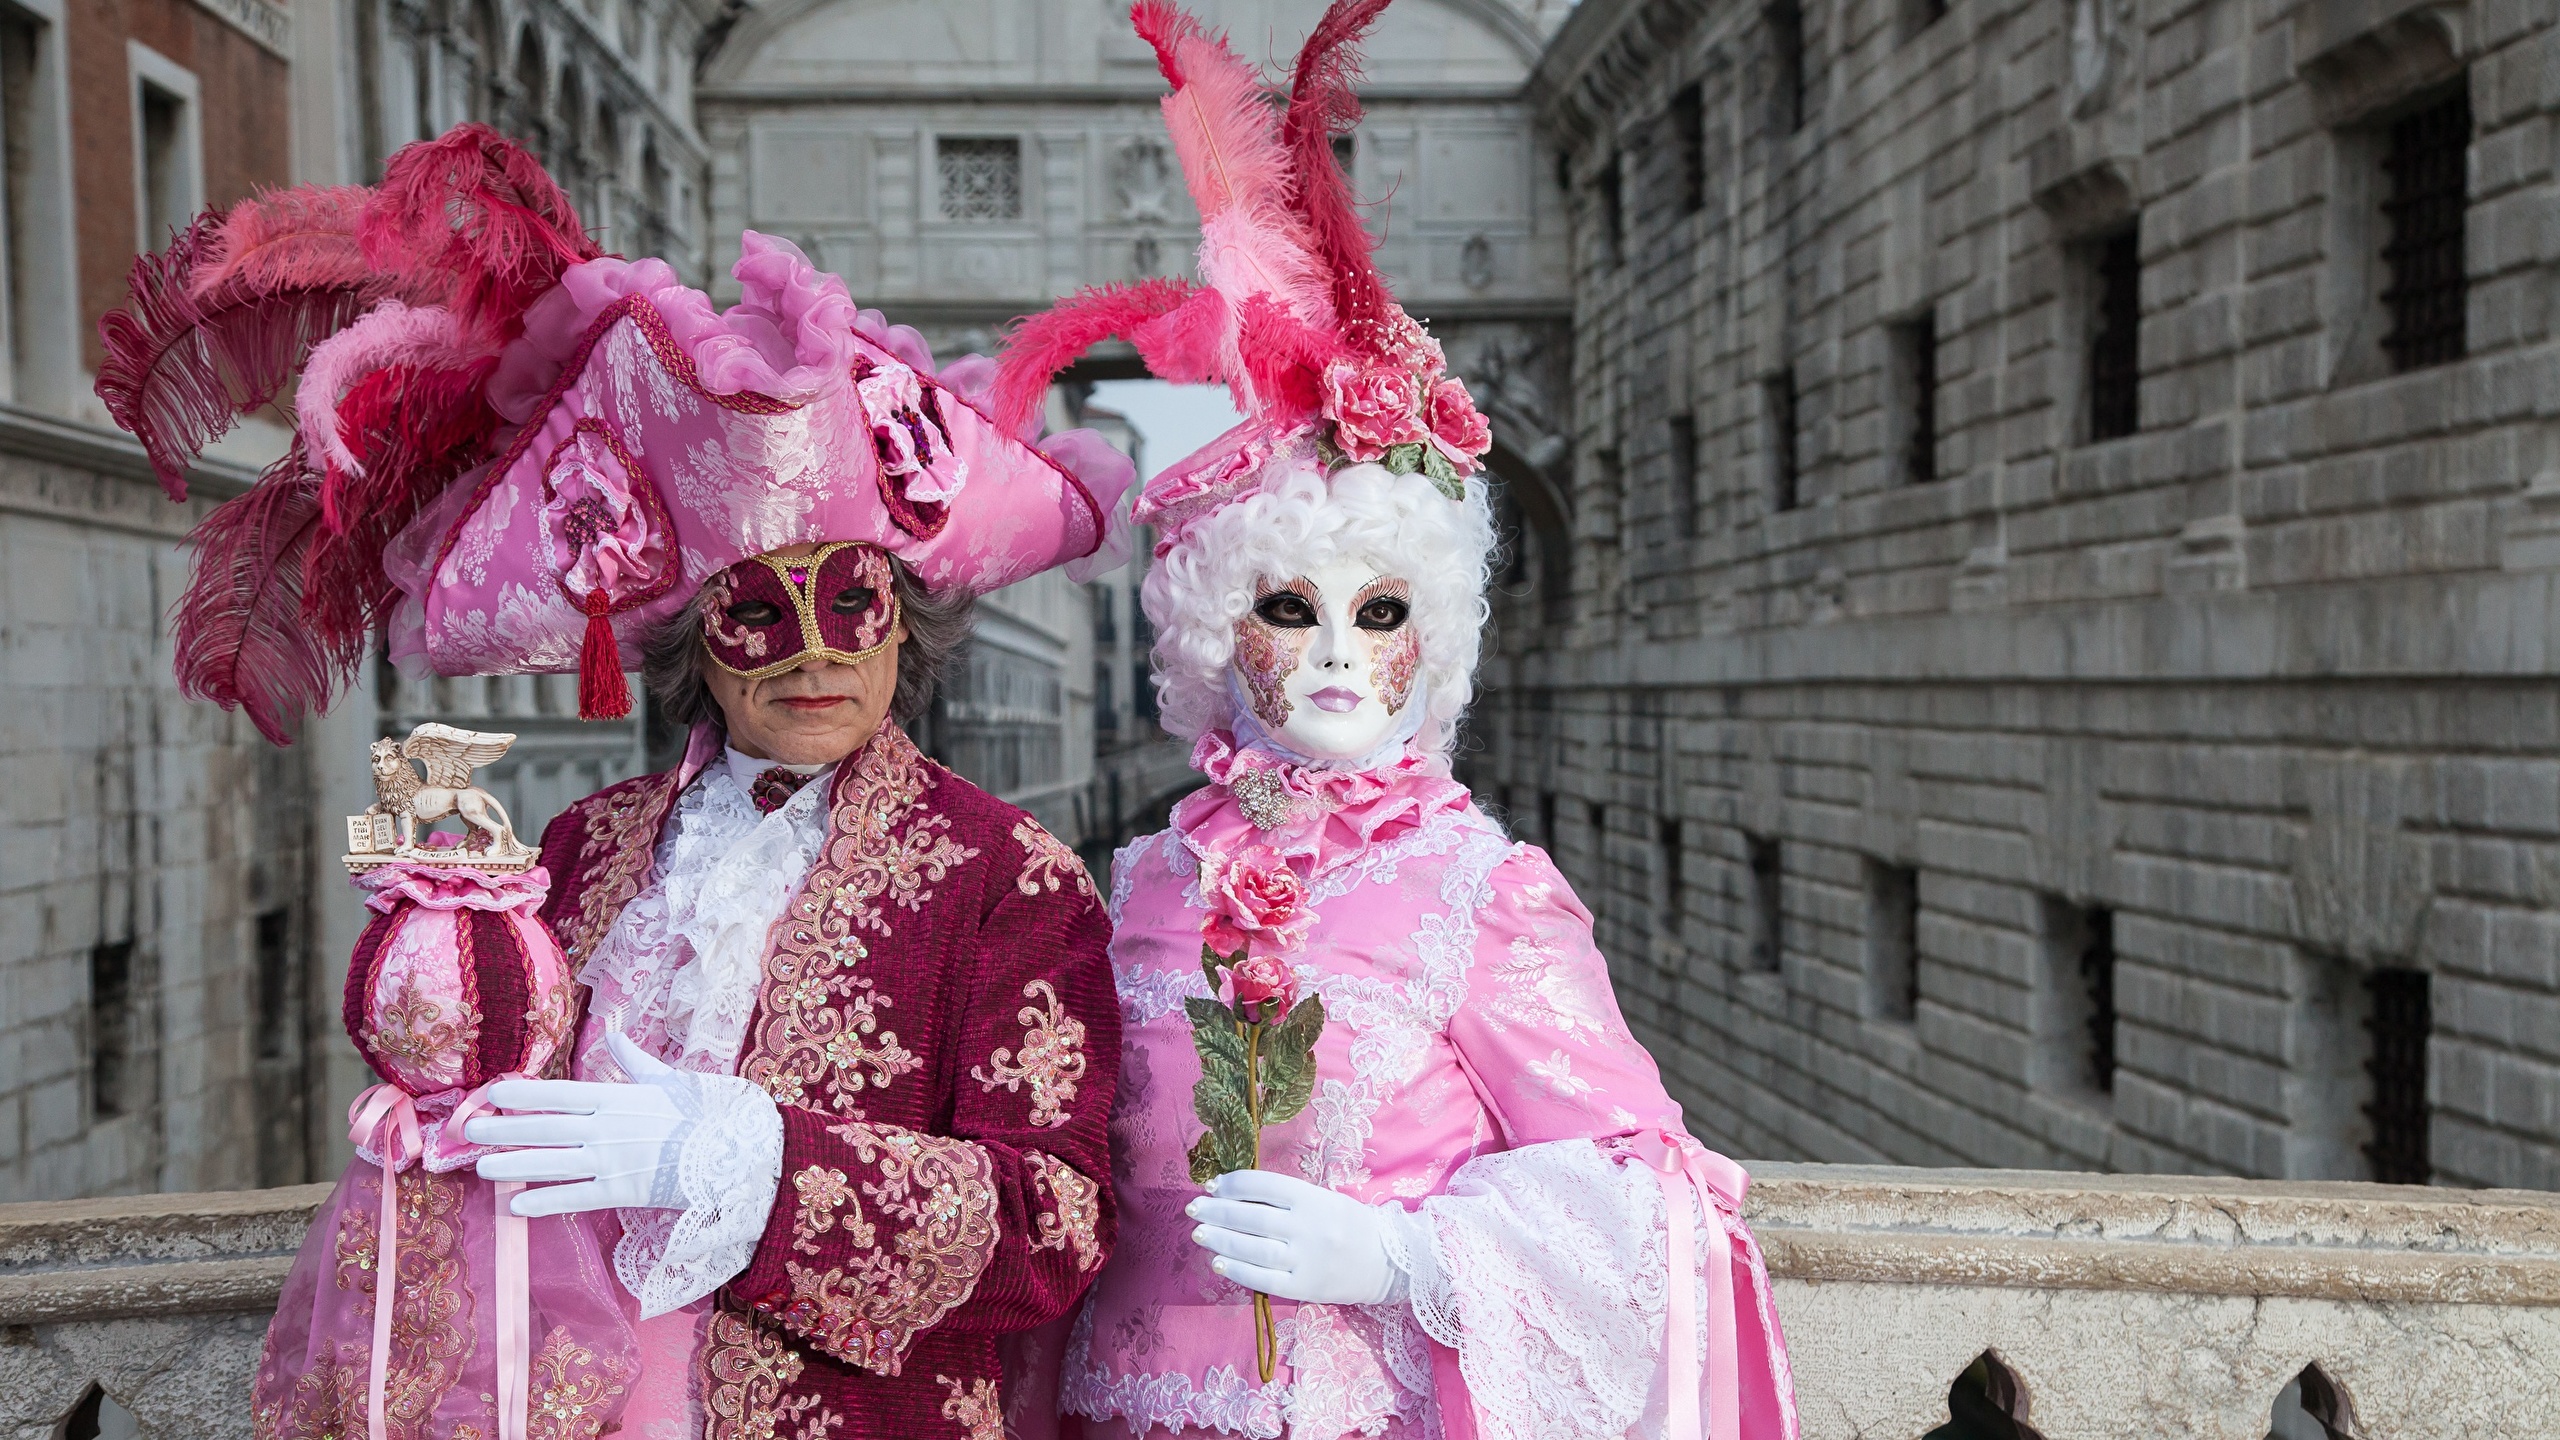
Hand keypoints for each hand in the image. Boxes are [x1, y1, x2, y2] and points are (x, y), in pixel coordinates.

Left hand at [467, 1030, 692, 1217]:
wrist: (735, 1154)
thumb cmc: (704, 1113)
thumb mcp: (670, 1079)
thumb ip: (634, 1060)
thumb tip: (614, 1032)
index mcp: (618, 1097)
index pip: (560, 1094)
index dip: (524, 1094)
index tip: (493, 1094)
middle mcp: (608, 1128)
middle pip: (545, 1129)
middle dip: (503, 1130)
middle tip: (468, 1131)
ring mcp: (613, 1162)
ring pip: (552, 1163)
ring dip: (513, 1165)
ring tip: (480, 1167)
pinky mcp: (622, 1192)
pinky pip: (576, 1197)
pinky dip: (545, 1201)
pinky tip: (516, 1205)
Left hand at [1185, 1169, 1401, 1305]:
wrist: (1387, 1262)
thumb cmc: (1348, 1224)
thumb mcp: (1322, 1198)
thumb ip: (1284, 1198)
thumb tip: (1234, 1194)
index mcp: (1313, 1198)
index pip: (1263, 1186)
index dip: (1233, 1184)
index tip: (1212, 1186)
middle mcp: (1308, 1228)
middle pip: (1252, 1218)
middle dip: (1218, 1212)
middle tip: (1194, 1209)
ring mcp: (1306, 1260)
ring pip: (1254, 1249)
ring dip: (1221, 1240)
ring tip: (1199, 1233)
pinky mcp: (1304, 1287)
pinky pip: (1263, 1280)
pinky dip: (1238, 1270)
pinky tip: (1219, 1262)